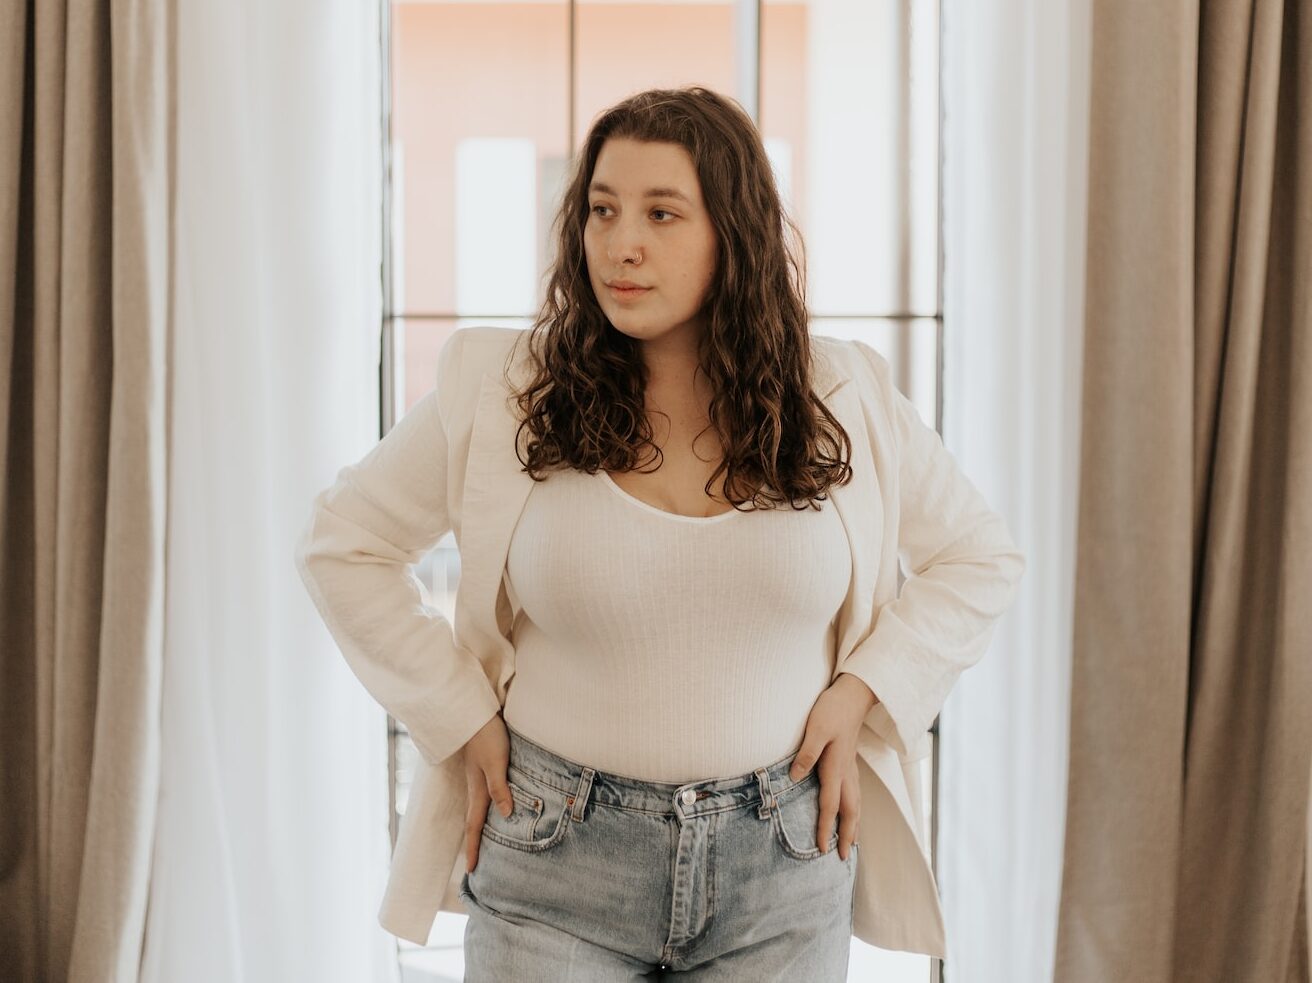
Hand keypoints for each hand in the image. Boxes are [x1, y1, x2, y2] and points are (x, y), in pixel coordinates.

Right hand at [463, 712, 512, 873]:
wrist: (474, 712)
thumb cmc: (487, 736)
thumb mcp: (495, 762)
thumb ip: (499, 787)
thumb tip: (506, 815)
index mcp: (478, 790)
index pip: (475, 825)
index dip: (474, 847)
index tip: (472, 870)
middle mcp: (475, 786)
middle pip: (474, 820)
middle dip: (474, 842)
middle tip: (474, 863)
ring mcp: (477, 777)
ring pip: (478, 808)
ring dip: (478, 827)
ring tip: (482, 841)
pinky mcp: (482, 767)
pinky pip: (483, 795)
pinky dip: (485, 809)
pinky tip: (493, 808)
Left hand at [788, 672, 877, 860]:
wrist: (853, 695)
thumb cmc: (832, 710)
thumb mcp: (815, 728)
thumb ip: (806, 753)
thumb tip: (794, 777)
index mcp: (836, 767)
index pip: (830, 805)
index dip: (825, 828)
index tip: (822, 849)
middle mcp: (846, 772)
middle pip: (850, 811)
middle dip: (848, 835)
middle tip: (845, 858)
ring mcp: (851, 767)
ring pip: (856, 803)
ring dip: (854, 824)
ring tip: (853, 841)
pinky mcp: (850, 760)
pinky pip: (855, 792)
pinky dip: (855, 808)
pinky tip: (852, 809)